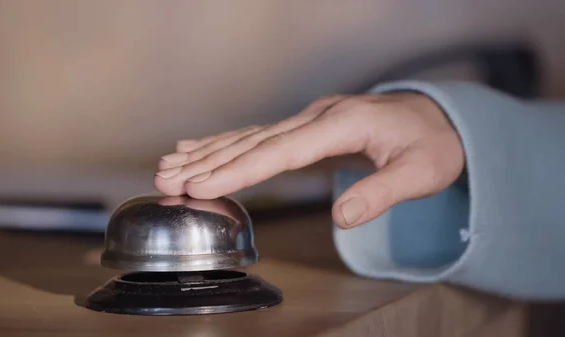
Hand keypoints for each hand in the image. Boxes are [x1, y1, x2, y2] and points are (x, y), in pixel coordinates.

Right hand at [154, 92, 464, 228]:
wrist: (437, 117)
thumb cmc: (431, 144)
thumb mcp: (420, 172)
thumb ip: (381, 193)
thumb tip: (342, 216)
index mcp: (341, 124)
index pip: (280, 151)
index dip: (239, 169)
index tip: (202, 184)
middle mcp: (317, 117)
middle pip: (253, 141)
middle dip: (208, 162)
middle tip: (166, 177)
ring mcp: (309, 119)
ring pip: (249, 136)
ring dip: (208, 152)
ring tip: (168, 164)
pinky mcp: (306, 126)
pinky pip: (259, 134)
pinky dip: (227, 143)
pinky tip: (200, 147)